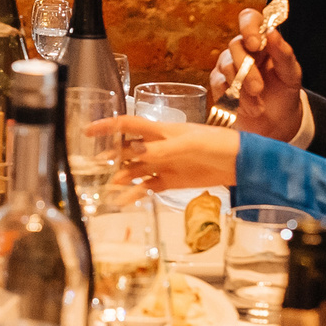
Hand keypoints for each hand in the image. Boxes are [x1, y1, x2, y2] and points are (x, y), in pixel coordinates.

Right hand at [92, 114, 241, 191]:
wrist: (238, 162)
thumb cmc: (216, 143)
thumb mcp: (189, 144)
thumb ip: (162, 150)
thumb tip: (135, 155)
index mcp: (160, 130)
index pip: (128, 124)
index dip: (107, 126)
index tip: (88, 131)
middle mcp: (156, 147)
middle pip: (127, 150)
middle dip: (110, 156)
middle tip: (93, 166)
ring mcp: (162, 164)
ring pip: (134, 171)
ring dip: (121, 178)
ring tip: (107, 188)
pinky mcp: (169, 181)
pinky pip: (147, 187)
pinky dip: (135, 194)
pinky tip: (124, 201)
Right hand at [208, 9, 304, 141]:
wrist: (276, 123)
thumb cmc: (284, 93)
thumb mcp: (291, 74)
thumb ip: (284, 53)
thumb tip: (272, 32)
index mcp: (262, 41)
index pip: (249, 18)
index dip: (249, 26)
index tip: (255, 43)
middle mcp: (243, 49)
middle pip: (235, 46)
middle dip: (247, 70)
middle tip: (258, 89)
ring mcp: (228, 66)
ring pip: (226, 67)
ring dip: (242, 89)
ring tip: (258, 107)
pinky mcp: (219, 84)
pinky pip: (219, 85)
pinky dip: (234, 99)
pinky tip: (248, 108)